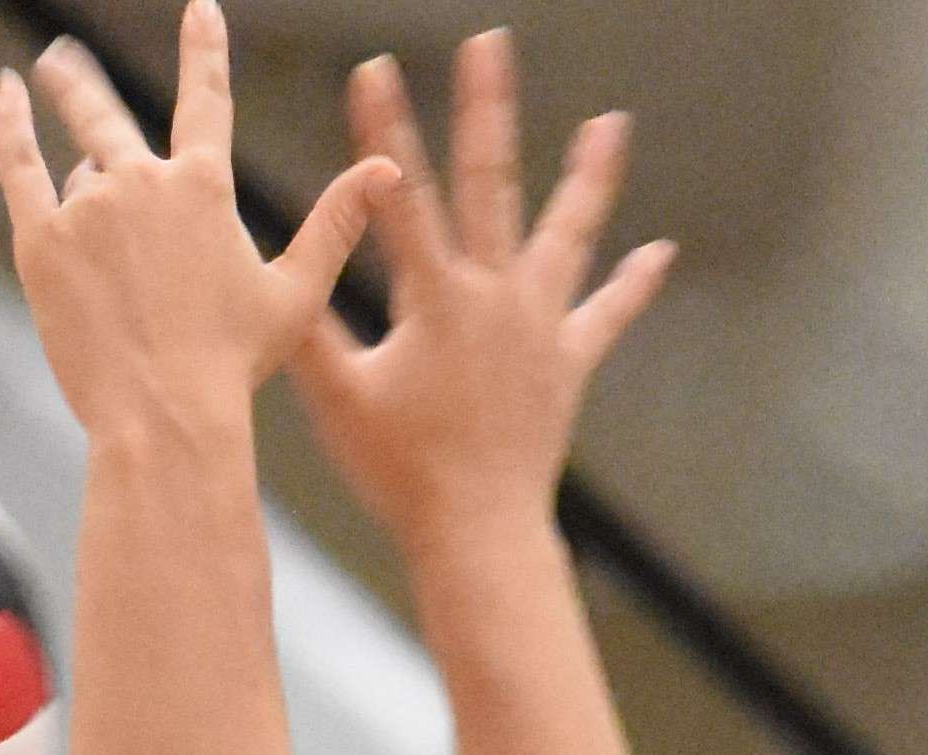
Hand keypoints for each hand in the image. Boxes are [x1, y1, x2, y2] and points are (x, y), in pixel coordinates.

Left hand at [0, 0, 395, 440]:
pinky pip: (20, 167)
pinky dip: (10, 127)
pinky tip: (5, 96)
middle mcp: (143, 184)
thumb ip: (334, 225)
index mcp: (205, 188)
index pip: (206, 99)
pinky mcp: (43, 241)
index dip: (204, 51)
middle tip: (62, 57)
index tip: (200, 11)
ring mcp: (88, 209)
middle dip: (83, 81)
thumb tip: (385, 171)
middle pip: (108, 115)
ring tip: (72, 195)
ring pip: (76, 170)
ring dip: (75, 173)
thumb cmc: (230, 366)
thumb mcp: (295, 293)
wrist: (164, 415)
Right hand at [285, 32, 672, 554]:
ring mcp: (539, 326)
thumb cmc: (401, 474)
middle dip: (486, 108)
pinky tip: (658, 252)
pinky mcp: (567, 363)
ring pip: (567, 234)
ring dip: (589, 176)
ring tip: (612, 123)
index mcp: (434, 300)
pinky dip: (631, 284)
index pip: (400, 197)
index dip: (381, 130)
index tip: (372, 67)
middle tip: (491, 45)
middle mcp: (495, 297)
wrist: (478, 533)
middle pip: (491, 183)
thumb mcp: (336, 401)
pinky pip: (605, 315)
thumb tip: (269, 277)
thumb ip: (306, 332)